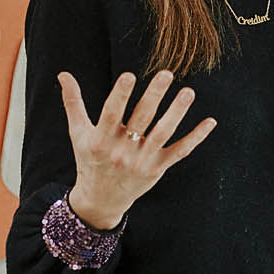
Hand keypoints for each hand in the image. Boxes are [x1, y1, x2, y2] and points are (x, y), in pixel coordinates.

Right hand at [60, 69, 215, 229]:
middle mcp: (122, 151)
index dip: (120, 95)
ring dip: (177, 112)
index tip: (130, 75)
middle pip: (141, 119)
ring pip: (163, 133)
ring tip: (189, 92)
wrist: (101, 200)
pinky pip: (180, 151)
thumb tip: (63, 73)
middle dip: (154, 96)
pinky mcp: (158, 168)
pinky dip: (196, 138)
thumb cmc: (89, 159)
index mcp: (101, 140)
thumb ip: (73, 102)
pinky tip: (210, 121)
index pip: (111, 114)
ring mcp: (142, 161)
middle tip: (167, 73)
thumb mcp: (78, 133)